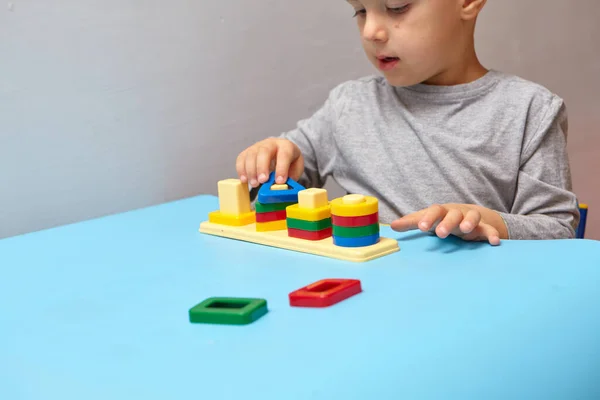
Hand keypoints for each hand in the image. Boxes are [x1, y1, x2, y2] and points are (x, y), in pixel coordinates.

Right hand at [236, 138, 303, 187]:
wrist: (280, 152)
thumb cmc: (289, 163)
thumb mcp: (295, 169)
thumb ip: (290, 177)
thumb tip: (281, 188)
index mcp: (286, 146)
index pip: (284, 155)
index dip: (281, 168)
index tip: (279, 181)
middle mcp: (270, 144)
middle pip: (264, 151)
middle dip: (262, 167)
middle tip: (262, 181)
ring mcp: (257, 146)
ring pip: (251, 155)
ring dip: (251, 171)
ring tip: (254, 184)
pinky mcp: (247, 152)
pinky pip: (241, 159)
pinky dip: (241, 170)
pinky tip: (244, 180)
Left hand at [390, 204, 507, 244]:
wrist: (468, 214)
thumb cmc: (442, 218)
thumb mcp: (428, 220)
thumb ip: (411, 223)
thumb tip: (392, 226)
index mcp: (441, 211)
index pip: (434, 211)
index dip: (428, 218)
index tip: (421, 227)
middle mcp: (456, 213)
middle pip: (453, 214)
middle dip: (447, 223)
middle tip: (441, 233)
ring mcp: (471, 219)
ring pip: (472, 217)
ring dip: (469, 222)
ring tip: (466, 229)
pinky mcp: (483, 228)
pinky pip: (489, 230)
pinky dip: (492, 234)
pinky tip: (495, 242)